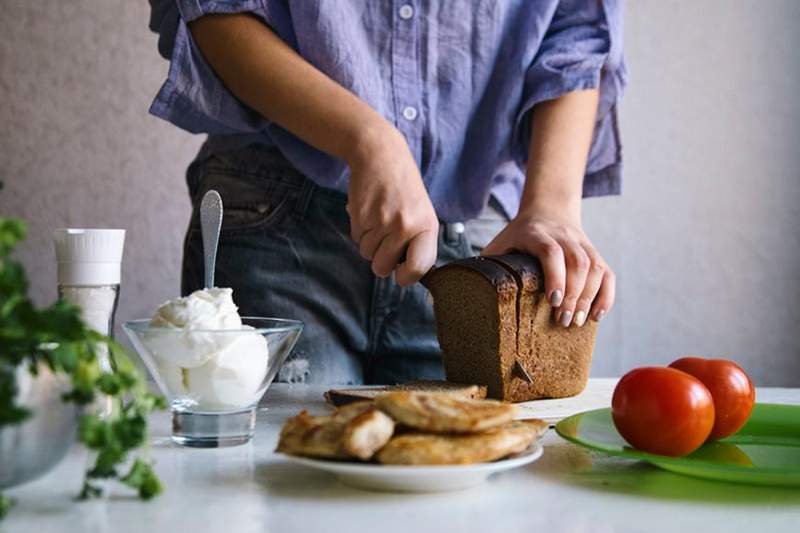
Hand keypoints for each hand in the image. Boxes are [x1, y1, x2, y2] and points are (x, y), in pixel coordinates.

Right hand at [345, 124, 438, 286]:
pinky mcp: (360, 216)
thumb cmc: (404, 190)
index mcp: (426, 227)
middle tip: (386, 240)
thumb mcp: (422, 213)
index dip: (407, 278)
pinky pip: (356, 239)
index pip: (418, 267)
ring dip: (369, 242)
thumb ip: (418, 242)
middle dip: (380, 260)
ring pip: (367, 254)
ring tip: (379, 220)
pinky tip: (369, 212)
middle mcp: (405, 226)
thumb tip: (407, 274)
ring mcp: (381, 221)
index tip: (401, 276)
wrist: (381, 156)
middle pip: (382, 268)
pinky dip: (360, 230)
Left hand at [481, 209, 614, 326]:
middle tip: (564, 321)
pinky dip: (606, 295)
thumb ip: (487, 264)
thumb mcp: (500, 244)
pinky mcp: (595, 253)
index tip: (554, 300)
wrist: (548, 210)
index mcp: (536, 233)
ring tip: (578, 323)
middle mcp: (564, 236)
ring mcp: (582, 244)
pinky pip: (608, 273)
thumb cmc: (518, 235)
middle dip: (574, 295)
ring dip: (589, 297)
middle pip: (578, 263)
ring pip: (596, 268)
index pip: (551, 251)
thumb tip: (468, 293)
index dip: (555, 275)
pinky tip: (596, 315)